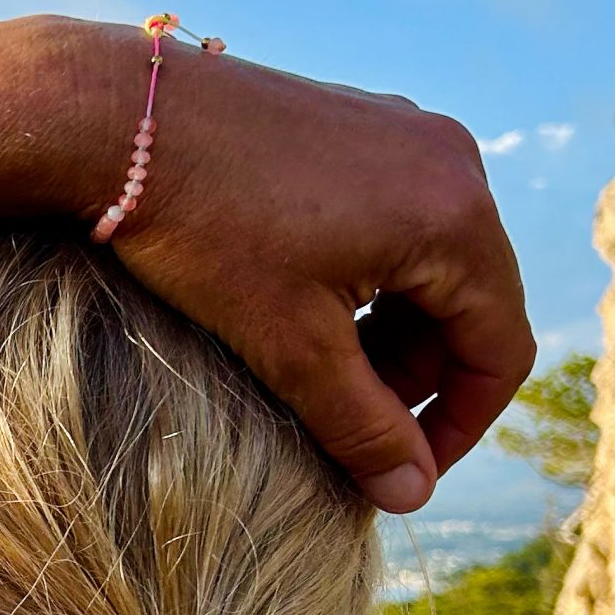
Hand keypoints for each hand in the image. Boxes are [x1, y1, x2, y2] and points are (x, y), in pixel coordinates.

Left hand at [104, 35, 533, 512]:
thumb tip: (413, 496)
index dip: (458, 427)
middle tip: (346, 426)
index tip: (405, 473)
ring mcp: (405, 131)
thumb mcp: (288, 345)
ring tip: (316, 371)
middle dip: (415, 379)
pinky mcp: (360, 121)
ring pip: (429, 263)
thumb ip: (360, 425)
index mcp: (455, 215)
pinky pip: (395, 218)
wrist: (114, 117)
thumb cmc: (203, 230)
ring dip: (388, 331)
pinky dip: (366, 278)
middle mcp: (451, 161)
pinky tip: (300, 305)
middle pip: (470, 304)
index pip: (500, 349)